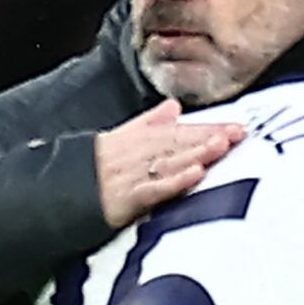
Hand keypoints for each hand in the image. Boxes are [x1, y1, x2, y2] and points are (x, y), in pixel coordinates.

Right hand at [93, 99, 245, 229]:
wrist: (65, 187)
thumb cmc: (95, 165)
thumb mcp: (123, 137)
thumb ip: (151, 122)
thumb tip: (174, 107)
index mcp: (142, 138)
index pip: (181, 131)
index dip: (209, 128)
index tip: (237, 126)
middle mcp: (141, 153)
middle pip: (181, 143)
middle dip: (210, 137)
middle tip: (238, 133)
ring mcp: (136, 174)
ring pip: (172, 161)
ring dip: (197, 153)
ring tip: (222, 146)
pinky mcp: (129, 197)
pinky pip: (156, 188)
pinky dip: (176, 180)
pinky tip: (196, 174)